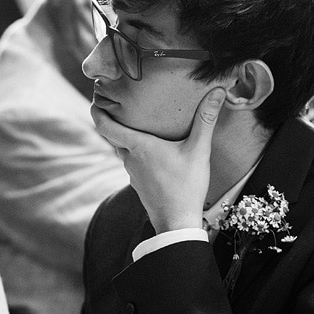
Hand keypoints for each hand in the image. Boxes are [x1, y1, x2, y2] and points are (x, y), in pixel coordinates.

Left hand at [92, 86, 225, 232]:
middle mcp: (130, 159)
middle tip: (120, 105)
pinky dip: (136, 154)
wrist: (177, 222)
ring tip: (138, 125)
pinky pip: (133, 164)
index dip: (97, 111)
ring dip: (126, 138)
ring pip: (123, 151)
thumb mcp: (198, 150)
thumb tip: (218, 91)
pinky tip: (151, 151)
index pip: (105, 126)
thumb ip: (206, 119)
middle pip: (114, 136)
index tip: (96, 99)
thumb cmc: (186, 186)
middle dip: (114, 121)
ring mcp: (133, 174)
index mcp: (138, 147)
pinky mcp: (139, 185)